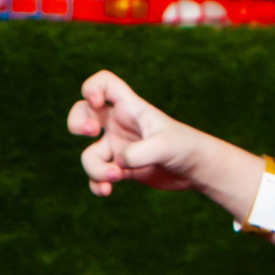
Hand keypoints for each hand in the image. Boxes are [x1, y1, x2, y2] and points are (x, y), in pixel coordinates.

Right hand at [68, 70, 216, 196]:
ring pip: (90, 154)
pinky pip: (98, 176)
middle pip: (83, 112)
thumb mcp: (165, 146)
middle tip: (91, 133)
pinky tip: (106, 191)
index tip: (96, 103)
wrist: (197, 170)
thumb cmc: (185, 147)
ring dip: (95, 168)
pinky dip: (97, 184)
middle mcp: (120, 125)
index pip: (104, 83)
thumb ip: (140, 152)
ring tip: (115, 177)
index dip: (91, 87)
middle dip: (76, 122)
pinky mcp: (122, 169)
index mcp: (131, 108)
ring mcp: (119, 147)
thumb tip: (117, 163)